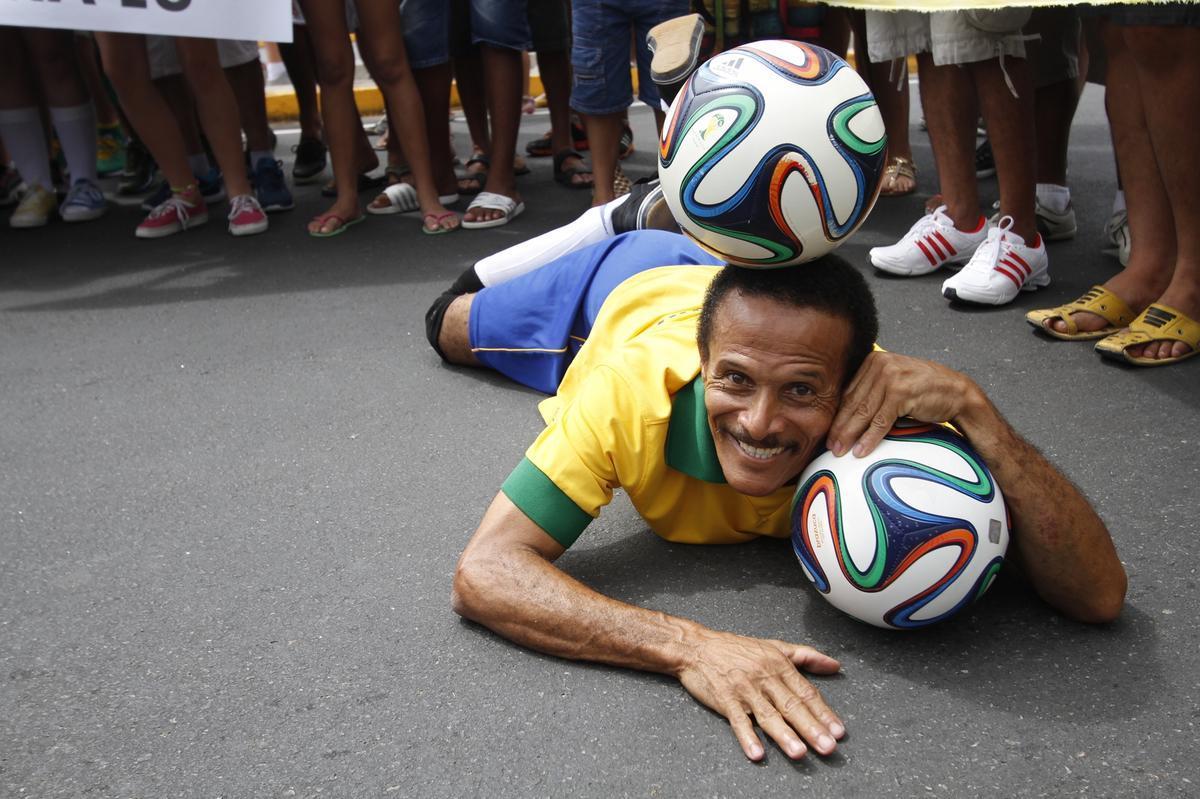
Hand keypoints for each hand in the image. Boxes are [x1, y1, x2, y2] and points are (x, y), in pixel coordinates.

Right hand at [676, 629, 843, 760]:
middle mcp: (764, 678)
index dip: (823, 713)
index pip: (806, 692)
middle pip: (791, 706)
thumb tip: (834, 665)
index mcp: (778, 665)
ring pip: (768, 715)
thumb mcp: (774, 646)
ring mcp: (744, 690)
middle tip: (827, 746)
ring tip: (799, 752)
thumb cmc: (735, 648)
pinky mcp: (725, 700)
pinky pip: (738, 721)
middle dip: (811, 728)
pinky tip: (757, 752)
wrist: (697, 647)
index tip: (838, 731)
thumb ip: (806, 656)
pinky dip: (748, 737)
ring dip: (784, 735)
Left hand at [826, 352, 981, 458]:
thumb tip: (844, 414)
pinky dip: (869, 438)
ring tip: (840, 451)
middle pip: (854, 402)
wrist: (956, 391)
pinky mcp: (902, 393)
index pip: (850, 392)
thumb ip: (872, 390)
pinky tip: (861, 451)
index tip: (828, 432)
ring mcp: (891, 378)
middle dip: (840, 427)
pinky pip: (880, 421)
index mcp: (874, 361)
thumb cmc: (924, 389)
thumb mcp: (894, 381)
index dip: (837, 414)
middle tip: (830, 447)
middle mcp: (880, 365)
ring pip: (864, 413)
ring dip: (850, 435)